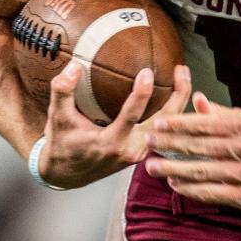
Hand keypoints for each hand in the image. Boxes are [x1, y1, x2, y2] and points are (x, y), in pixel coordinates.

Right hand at [37, 62, 191, 187]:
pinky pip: (164, 132)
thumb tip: (73, 66)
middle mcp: (130, 150)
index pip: (131, 116)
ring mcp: (140, 153)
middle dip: (177, 95)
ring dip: (178, 102)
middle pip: (163, 122)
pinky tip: (176, 94)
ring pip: (168, 127)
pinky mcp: (143, 152)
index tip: (148, 72)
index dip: (141, 94)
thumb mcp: (57, 117)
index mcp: (110, 143)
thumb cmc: (62, 145)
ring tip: (184, 75)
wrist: (66, 174)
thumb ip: (63, 91)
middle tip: (181, 70)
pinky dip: (173, 113)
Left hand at [146, 94, 240, 209]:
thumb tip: (197, 99)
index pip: (208, 124)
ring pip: (205, 172)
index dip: (181, 124)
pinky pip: (215, 193)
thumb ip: (222, 113)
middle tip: (149, 143)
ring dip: (175, 169)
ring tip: (153, 166)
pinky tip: (175, 184)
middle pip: (203, 147)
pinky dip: (192, 190)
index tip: (159, 124)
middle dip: (172, 145)